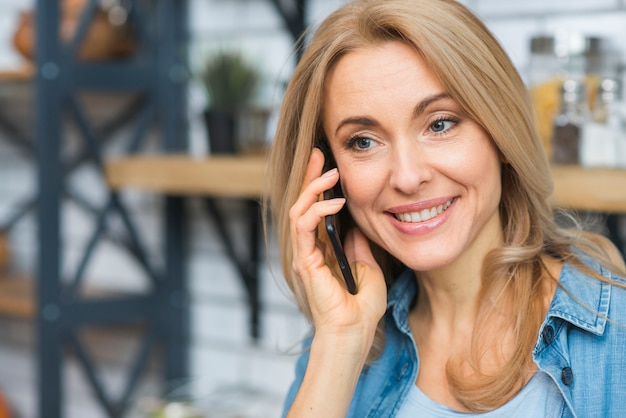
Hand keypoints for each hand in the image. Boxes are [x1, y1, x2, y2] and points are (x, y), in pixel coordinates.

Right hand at [289, 148, 386, 349]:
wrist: (354, 331)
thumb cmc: (361, 307)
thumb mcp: (368, 267)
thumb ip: (358, 245)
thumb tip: (357, 225)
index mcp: (321, 249)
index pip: (315, 209)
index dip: (318, 185)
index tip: (326, 163)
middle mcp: (308, 248)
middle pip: (302, 203)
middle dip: (310, 176)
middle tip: (319, 153)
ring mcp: (303, 253)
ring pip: (298, 208)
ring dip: (313, 187)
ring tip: (331, 173)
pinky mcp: (303, 259)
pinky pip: (304, 225)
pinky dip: (318, 209)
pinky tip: (337, 202)